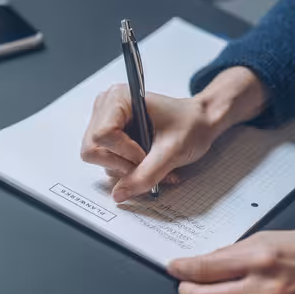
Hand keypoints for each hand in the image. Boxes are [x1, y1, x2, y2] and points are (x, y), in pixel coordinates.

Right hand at [80, 84, 216, 201]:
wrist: (200, 122)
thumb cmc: (191, 124)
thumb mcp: (172, 151)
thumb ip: (146, 174)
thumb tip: (119, 194)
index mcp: (118, 99)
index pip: (102, 136)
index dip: (124, 153)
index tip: (147, 157)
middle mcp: (106, 107)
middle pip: (94, 149)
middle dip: (122, 164)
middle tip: (148, 164)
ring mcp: (105, 121)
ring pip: (99, 158)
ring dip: (126, 169)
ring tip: (152, 164)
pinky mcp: (109, 136)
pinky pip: (106, 160)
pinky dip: (126, 168)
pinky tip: (146, 163)